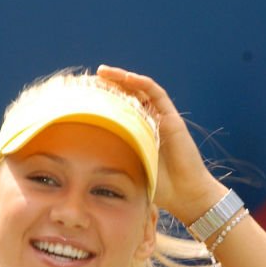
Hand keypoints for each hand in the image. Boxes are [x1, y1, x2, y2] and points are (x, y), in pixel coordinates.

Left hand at [95, 65, 224, 222]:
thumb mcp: (128, 171)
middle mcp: (148, 122)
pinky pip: (156, 94)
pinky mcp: (172, 118)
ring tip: (103, 72)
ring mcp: (160, 118)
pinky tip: (127, 78)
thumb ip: (112, 162)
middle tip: (87, 79)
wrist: (185, 194)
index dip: (100, 100)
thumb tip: (80, 161)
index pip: (116, 109)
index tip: (80, 96)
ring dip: (121, 78)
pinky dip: (142, 83)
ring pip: (139, 90)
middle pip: (126, 95)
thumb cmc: (159, 188)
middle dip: (107, 85)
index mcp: (136, 133)